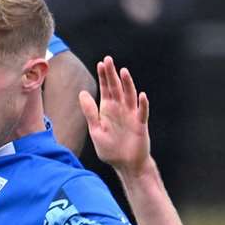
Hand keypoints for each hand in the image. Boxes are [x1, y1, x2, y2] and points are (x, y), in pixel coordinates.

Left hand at [80, 56, 150, 175]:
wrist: (125, 164)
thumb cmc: (111, 149)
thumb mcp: (96, 130)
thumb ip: (90, 112)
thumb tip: (82, 93)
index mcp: (108, 110)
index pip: (106, 89)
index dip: (104, 77)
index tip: (101, 63)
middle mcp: (120, 109)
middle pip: (117, 88)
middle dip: (112, 74)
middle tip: (109, 59)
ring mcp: (131, 115)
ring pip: (130, 96)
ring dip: (127, 84)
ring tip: (123, 71)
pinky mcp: (140, 125)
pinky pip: (142, 113)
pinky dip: (142, 104)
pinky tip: (142, 95)